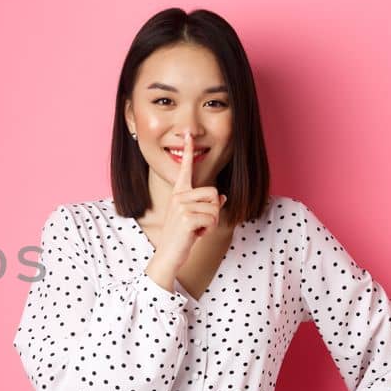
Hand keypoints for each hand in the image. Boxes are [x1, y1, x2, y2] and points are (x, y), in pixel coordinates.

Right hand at [160, 128, 225, 268]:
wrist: (168, 255)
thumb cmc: (181, 237)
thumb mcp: (195, 219)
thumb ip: (208, 206)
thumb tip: (223, 198)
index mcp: (178, 193)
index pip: (185, 169)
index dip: (188, 152)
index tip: (188, 135)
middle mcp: (178, 196)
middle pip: (213, 192)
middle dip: (214, 210)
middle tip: (199, 223)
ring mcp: (181, 206)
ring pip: (215, 207)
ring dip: (211, 222)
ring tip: (196, 230)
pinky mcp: (188, 218)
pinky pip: (213, 219)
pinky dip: (209, 230)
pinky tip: (195, 235)